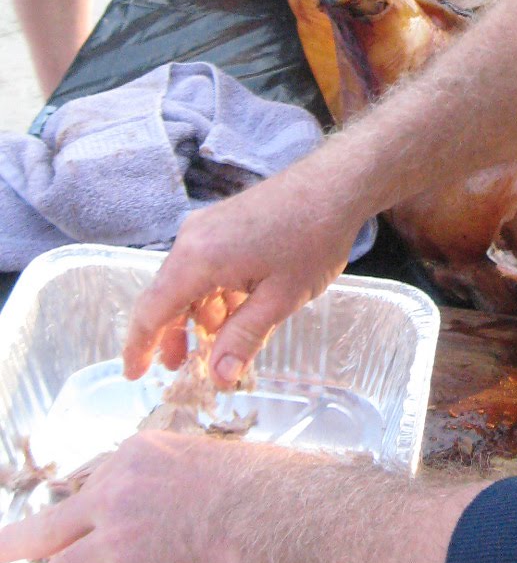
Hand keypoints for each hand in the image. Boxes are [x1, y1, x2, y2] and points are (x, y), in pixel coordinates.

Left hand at [0, 430, 263, 562]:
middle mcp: (116, 495)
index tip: (75, 520)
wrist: (271, 515)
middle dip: (16, 543)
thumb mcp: (213, 459)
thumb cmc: (263, 482)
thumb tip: (200, 499)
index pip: (95, 485)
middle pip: (52, 524)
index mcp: (137, 455)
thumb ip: (187, 479)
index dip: (84, 510)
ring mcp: (118, 542)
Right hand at [124, 154, 364, 386]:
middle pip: (166, 296)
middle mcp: (192, 239)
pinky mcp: (223, 221)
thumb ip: (243, 339)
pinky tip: (234, 312)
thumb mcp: (279, 299)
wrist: (336, 185)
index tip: (134, 374)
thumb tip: (218, 377)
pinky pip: (205, 265)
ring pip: (188, 282)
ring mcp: (207, 226)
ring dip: (196, 315)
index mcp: (197, 259)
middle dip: (172, 335)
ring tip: (214, 345)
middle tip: (180, 368)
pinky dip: (212, 293)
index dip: (139, 347)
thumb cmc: (312, 239)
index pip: (151, 311)